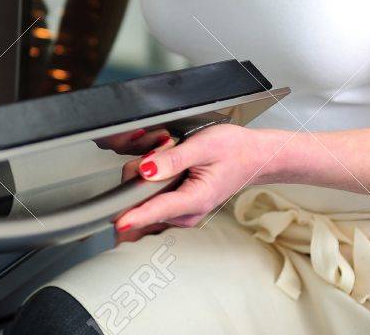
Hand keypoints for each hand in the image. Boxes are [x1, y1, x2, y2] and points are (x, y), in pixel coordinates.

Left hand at [112, 123, 271, 244]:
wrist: (251, 156)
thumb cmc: (233, 150)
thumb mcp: (203, 146)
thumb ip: (173, 158)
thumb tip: (146, 169)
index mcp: (195, 199)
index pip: (159, 210)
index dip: (136, 216)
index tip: (119, 224)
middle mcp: (187, 213)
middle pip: (145, 203)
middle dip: (140, 177)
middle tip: (163, 150)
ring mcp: (181, 213)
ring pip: (145, 201)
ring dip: (145, 178)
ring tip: (170, 155)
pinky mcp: (177, 208)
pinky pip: (151, 199)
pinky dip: (150, 182)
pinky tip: (165, 165)